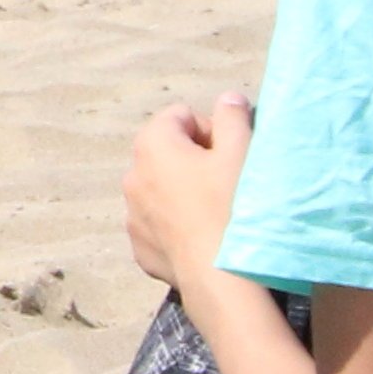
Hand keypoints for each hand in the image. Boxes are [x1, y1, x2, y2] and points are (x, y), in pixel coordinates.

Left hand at [120, 94, 255, 290]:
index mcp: (152, 144)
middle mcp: (131, 176)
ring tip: (215, 211)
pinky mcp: (139, 248)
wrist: (219, 275)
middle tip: (226, 181)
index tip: (229, 154)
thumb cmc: (230, 205)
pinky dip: (177, 225)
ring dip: (184, 192)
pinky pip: (159, 224)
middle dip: (196, 160)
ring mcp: (131, 215)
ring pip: (162, 190)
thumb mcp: (241, 150)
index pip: (181, 116)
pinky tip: (203, 236)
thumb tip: (227, 98)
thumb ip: (233, 116)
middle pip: (168, 152)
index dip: (211, 130)